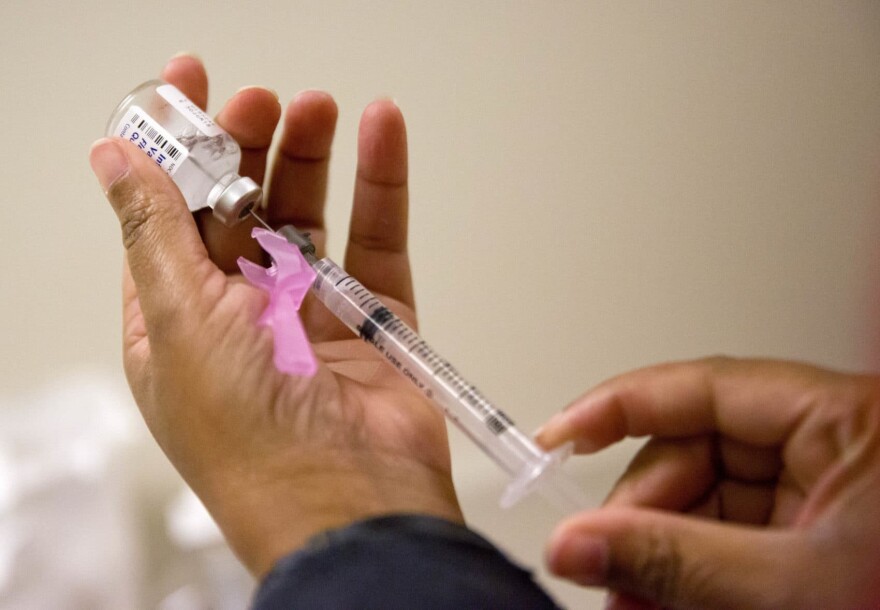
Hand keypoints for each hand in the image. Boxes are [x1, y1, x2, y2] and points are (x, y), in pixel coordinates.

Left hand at [89, 55, 461, 576]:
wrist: (347, 499)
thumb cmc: (249, 435)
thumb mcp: (180, 319)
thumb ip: (152, 230)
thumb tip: (110, 159)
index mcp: (178, 320)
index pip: (168, 216)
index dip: (175, 149)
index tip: (188, 85)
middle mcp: (241, 315)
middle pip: (241, 210)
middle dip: (247, 149)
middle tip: (261, 102)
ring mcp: (311, 315)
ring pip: (310, 218)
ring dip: (312, 159)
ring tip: (318, 107)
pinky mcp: (373, 318)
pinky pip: (377, 239)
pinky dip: (381, 185)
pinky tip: (381, 132)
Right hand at [536, 357, 879, 608]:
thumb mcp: (792, 587)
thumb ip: (674, 560)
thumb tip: (577, 541)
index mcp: (842, 419)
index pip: (702, 386)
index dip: (617, 406)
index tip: (558, 438)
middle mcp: (828, 443)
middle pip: (694, 450)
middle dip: (641, 514)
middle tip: (602, 565)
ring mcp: (820, 489)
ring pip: (706, 499)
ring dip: (661, 552)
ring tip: (631, 600)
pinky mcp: (816, 532)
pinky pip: (730, 535)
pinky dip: (693, 571)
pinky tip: (666, 602)